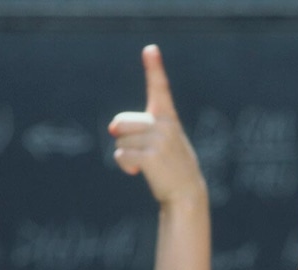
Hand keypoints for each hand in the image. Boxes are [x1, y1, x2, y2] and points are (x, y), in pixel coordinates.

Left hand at [109, 45, 206, 205]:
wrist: (185, 192)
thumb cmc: (169, 164)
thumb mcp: (158, 141)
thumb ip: (135, 129)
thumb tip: (112, 129)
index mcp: (168, 117)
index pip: (160, 88)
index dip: (154, 68)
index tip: (150, 49)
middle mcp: (165, 124)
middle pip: (121, 123)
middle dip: (122, 138)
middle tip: (140, 151)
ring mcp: (159, 140)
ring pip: (120, 141)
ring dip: (125, 154)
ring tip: (145, 163)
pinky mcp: (151, 156)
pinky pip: (121, 155)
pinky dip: (124, 165)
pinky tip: (138, 171)